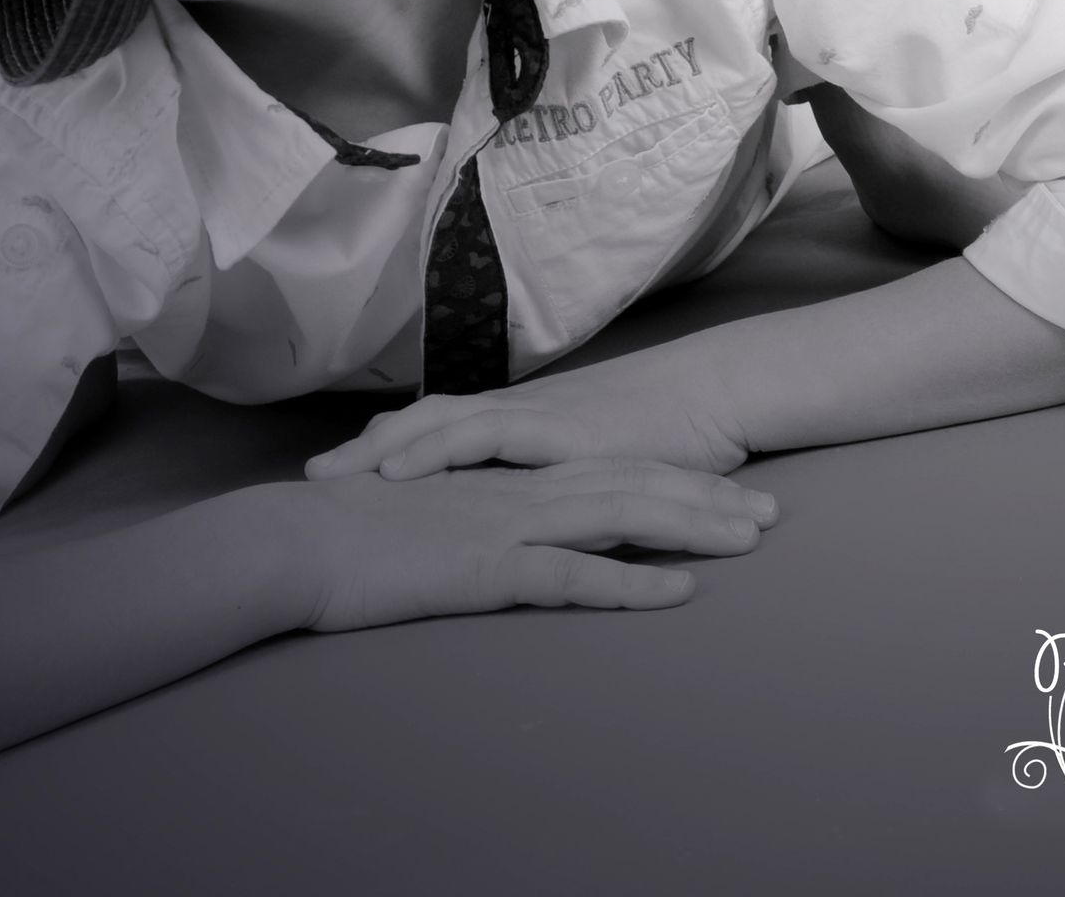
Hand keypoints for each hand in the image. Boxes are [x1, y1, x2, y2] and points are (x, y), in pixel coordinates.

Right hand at [293, 456, 774, 632]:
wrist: (293, 541)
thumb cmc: (349, 536)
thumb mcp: (430, 516)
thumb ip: (475, 513)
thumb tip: (508, 530)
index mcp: (506, 477)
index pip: (608, 470)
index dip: (674, 479)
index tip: (729, 492)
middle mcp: (518, 490)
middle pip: (632, 485)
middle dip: (707, 500)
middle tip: (770, 514)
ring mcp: (507, 524)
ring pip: (619, 517)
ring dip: (691, 529)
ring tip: (750, 541)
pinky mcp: (487, 566)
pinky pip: (572, 577)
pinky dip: (630, 584)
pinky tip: (677, 593)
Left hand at [305, 339, 748, 483]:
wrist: (714, 396)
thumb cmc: (668, 431)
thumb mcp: (600, 460)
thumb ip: (560, 476)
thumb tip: (526, 505)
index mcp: (525, 418)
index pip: (442, 424)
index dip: (391, 443)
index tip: (341, 465)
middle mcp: (519, 411)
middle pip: (425, 422)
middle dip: (366, 450)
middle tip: (310, 476)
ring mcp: (534, 418)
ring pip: (439, 426)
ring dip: (381, 451)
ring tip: (331, 477)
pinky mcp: (554, 433)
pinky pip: (481, 440)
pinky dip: (434, 453)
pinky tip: (396, 474)